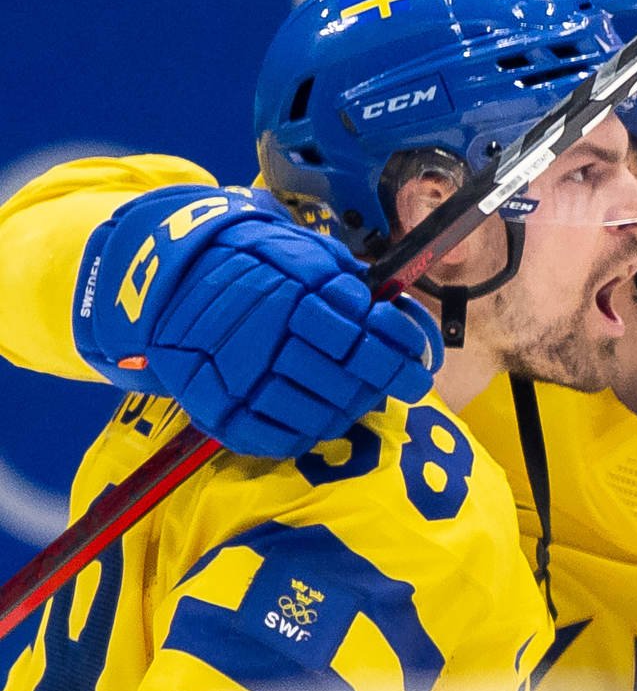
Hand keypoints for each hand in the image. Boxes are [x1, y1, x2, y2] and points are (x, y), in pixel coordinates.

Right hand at [74, 184, 441, 456]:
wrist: (167, 281)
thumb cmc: (250, 264)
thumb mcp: (300, 253)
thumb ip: (346, 283)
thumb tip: (393, 316)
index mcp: (287, 297)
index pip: (358, 338)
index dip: (396, 354)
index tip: (416, 364)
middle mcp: (263, 340)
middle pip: (343, 380)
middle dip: (380, 384)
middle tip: (401, 383)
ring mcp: (236, 379)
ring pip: (316, 413)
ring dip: (349, 409)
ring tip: (358, 398)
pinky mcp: (216, 409)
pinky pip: (275, 438)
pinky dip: (306, 434)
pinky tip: (319, 419)